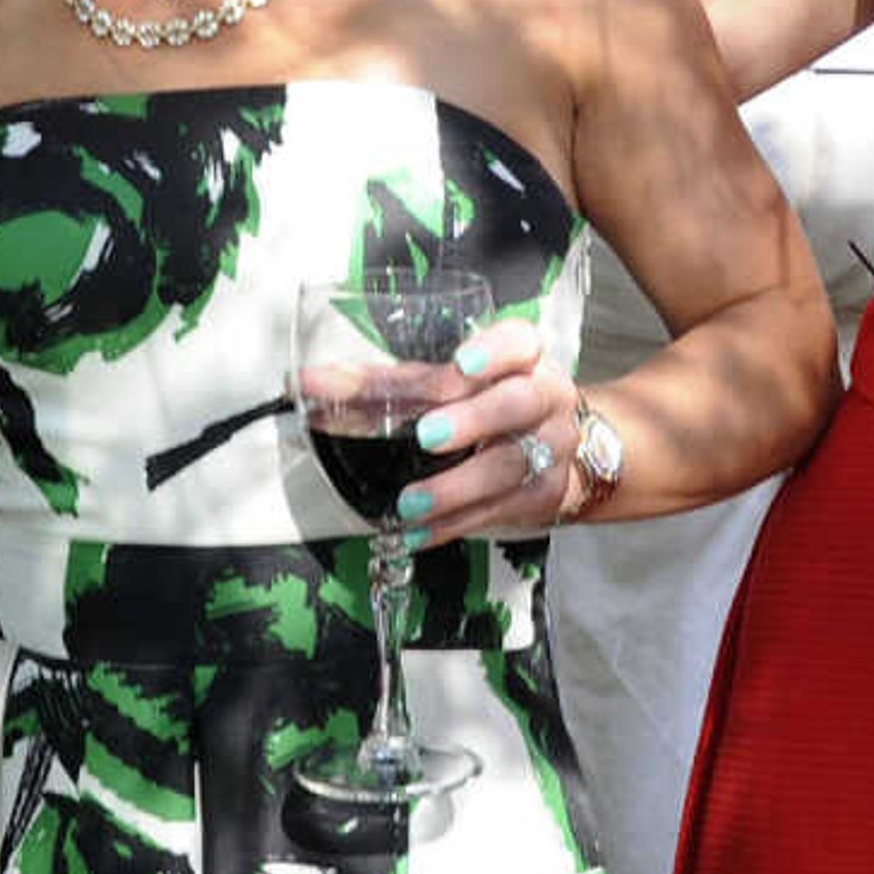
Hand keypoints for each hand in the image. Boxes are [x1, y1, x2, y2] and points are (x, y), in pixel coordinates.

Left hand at [382, 317, 589, 546]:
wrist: (559, 450)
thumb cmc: (491, 403)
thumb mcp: (451, 384)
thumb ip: (389, 384)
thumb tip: (314, 384)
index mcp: (522, 358)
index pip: (518, 342)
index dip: (494, 351)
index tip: (462, 362)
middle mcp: (544, 398)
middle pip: (518, 403)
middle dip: (473, 419)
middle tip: (429, 435)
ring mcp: (551, 447)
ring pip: (508, 466)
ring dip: (455, 486)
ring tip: (411, 501)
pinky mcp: (544, 494)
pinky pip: (498, 511)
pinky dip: (454, 523)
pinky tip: (419, 531)